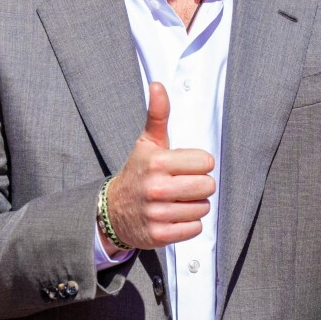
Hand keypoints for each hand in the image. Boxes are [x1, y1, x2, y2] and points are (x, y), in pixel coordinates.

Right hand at [106, 82, 215, 251]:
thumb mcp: (146, 143)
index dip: (198, 164)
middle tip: (182, 185)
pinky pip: (194, 229)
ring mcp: (157, 213)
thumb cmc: (138, 172)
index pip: (206, 162)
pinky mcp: (159, 235)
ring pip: (202, 208)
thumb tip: (158, 84)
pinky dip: (188, 224)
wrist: (113, 211)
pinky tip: (174, 216)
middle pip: (207, 186)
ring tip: (176, 201)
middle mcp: (156, 188)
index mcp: (158, 162)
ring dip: (194, 205)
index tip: (183, 167)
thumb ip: (157, 115)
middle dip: (199, 185)